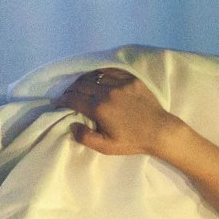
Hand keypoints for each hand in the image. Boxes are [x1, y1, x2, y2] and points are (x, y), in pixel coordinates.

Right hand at [56, 67, 180, 156]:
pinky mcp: (131, 79)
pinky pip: (110, 71)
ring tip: (80, 85)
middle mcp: (107, 92)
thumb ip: (85, 138)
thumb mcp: (107, 147)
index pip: (74, 99)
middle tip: (68, 94)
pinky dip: (100, 73)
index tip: (58, 101)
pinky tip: (98, 78)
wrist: (160, 131)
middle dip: (71, 89)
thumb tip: (72, 125)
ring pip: (94, 76)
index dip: (63, 99)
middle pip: (81, 85)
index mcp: (99, 109)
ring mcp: (120, 83)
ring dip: (84, 80)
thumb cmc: (133, 141)